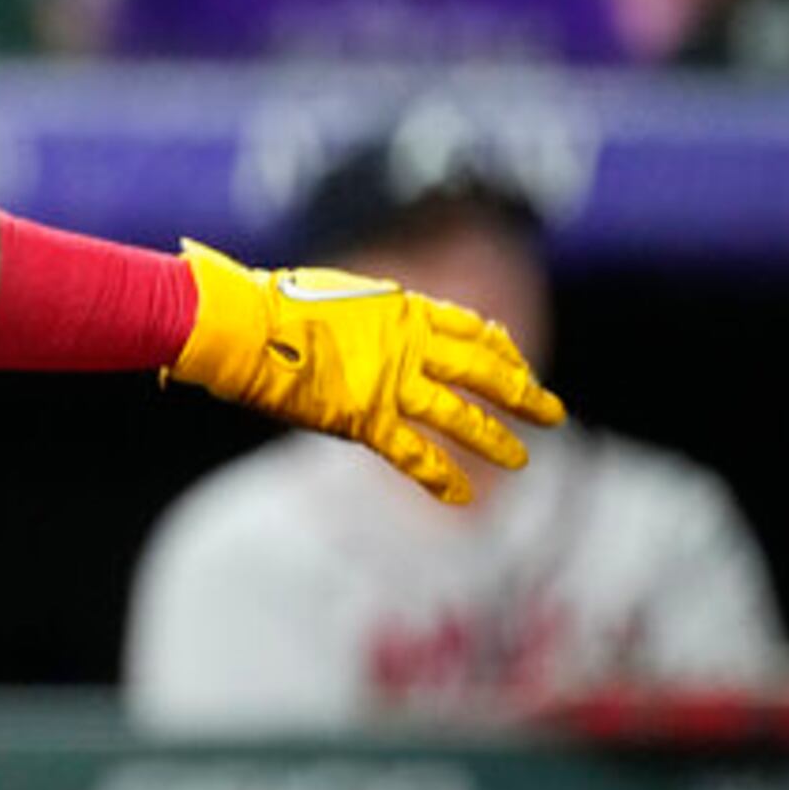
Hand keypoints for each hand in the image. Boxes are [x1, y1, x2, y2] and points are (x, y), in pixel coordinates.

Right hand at [169, 244, 565, 502]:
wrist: (238, 324)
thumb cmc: (265, 303)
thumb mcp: (329, 293)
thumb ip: (363, 315)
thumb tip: (367, 330)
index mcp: (399, 307)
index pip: (469, 328)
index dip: (501, 348)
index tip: (518, 362)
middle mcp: (406, 343)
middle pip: (481, 370)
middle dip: (521, 392)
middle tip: (551, 412)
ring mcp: (389, 382)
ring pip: (459, 415)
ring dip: (494, 437)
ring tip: (521, 457)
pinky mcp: (364, 418)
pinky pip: (414, 453)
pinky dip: (441, 476)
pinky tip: (462, 496)